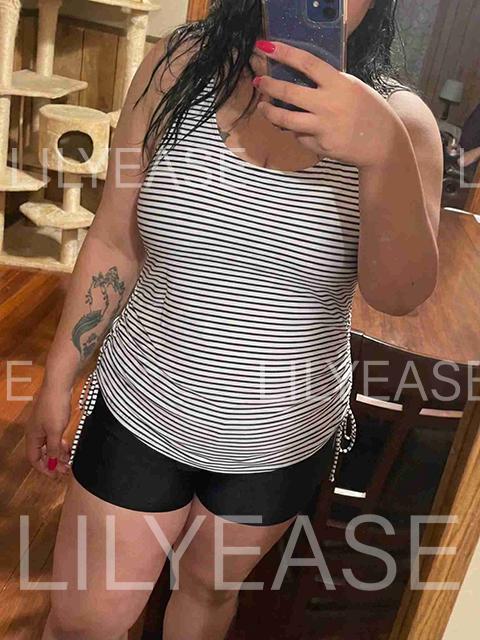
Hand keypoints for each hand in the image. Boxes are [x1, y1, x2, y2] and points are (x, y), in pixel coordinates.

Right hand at [25, 384, 72, 477]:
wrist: (58, 386)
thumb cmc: (54, 407)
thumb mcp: (55, 431)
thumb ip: (54, 448)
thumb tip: (54, 463)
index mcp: (32, 436)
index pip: (34, 458)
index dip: (44, 468)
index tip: (56, 475)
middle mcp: (35, 432)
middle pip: (42, 453)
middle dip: (53, 462)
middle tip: (66, 468)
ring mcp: (43, 425)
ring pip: (49, 445)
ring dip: (58, 453)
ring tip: (70, 458)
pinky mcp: (51, 420)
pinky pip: (54, 437)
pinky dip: (60, 443)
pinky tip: (69, 446)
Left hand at [253, 40, 403, 167]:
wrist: (383, 143)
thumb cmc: (369, 112)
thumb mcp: (353, 88)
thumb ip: (329, 84)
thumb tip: (300, 80)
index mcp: (339, 84)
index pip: (307, 63)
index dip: (285, 53)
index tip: (266, 47)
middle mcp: (329, 104)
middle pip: (289, 92)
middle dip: (269, 86)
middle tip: (259, 82)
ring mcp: (323, 127)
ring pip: (286, 119)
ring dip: (270, 113)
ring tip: (263, 108)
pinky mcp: (320, 146)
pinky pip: (300, 137)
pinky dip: (298, 133)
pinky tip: (302, 130)